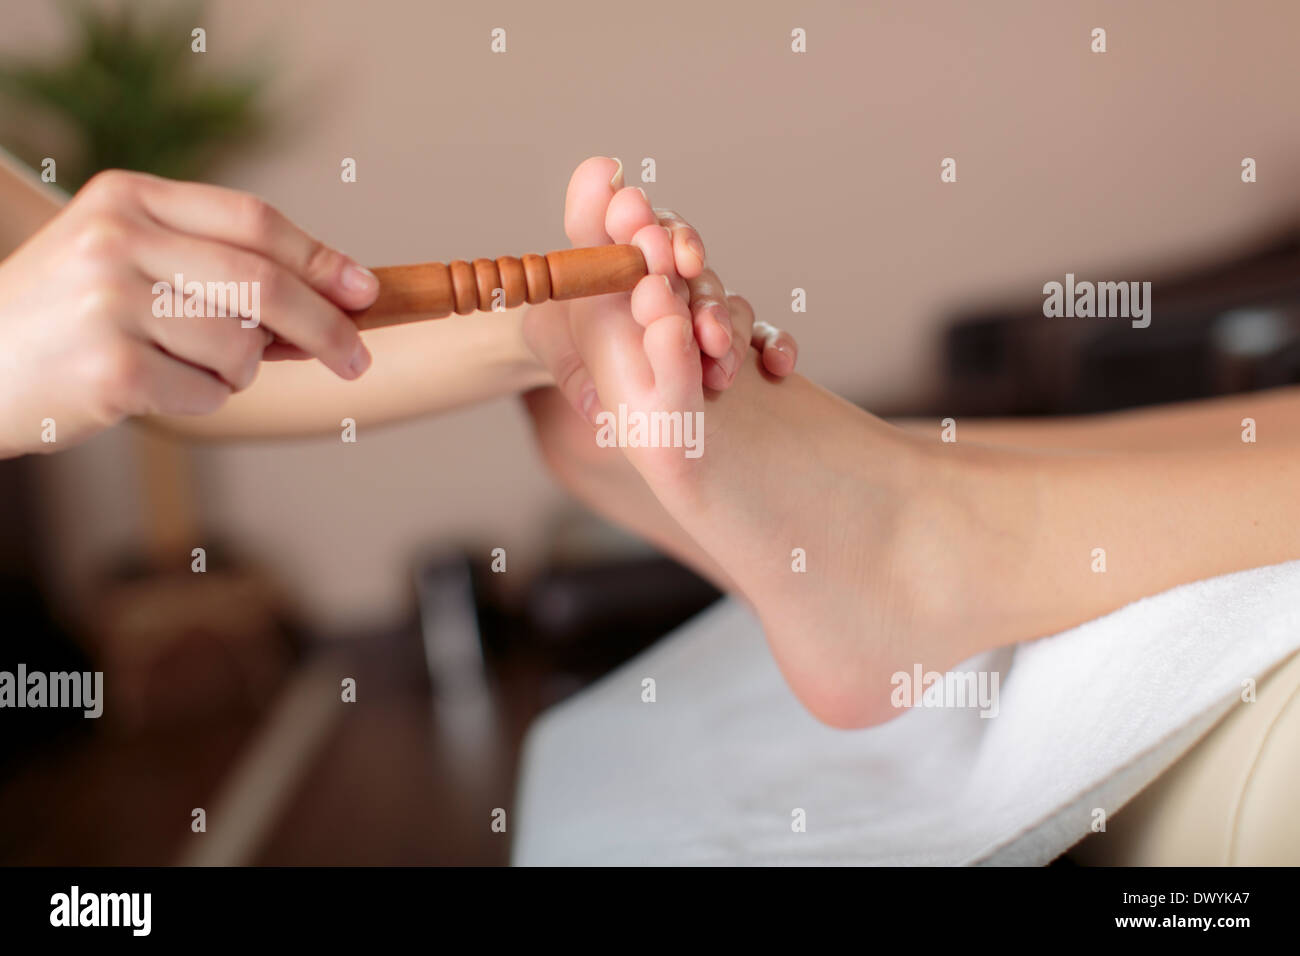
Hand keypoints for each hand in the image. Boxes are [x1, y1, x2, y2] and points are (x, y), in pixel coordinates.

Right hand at [0, 170, 380, 456]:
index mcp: (127, 198)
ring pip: (242, 346)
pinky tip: (154, 387)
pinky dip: (203, 399)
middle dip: (327, 327)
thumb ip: (214, 262)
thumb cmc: (68, 319)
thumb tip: (335, 295)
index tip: (364, 290)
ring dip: (239, 370)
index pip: (253, 221)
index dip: (320, 258)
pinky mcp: (111, 367)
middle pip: (264, 284)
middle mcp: (116, 240)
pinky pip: (210, 392)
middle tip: (356, 359)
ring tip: (185, 364)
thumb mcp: (125, 259)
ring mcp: (109, 303)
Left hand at [523, 157, 795, 426]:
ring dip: (718, 314)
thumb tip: (582, 331)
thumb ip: (563, 343)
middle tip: (680, 262)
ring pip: (722, 297)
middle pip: (683, 250)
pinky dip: (776, 345)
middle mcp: (666, 280)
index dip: (632, 214)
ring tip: (710, 342)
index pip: (632, 225)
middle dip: (682, 251)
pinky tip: (777, 365)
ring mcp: (704, 312)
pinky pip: (766, 338)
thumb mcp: (553, 349)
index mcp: (621, 266)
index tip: (629, 206)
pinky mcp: (736, 346)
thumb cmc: (578, 366)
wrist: (624, 412)